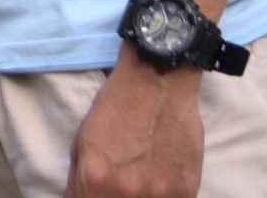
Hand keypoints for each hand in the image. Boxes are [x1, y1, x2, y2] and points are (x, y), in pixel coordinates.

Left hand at [68, 57, 201, 197]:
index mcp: (95, 179)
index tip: (94, 194)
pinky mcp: (186, 191)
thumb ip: (80, 183)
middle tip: (115, 187)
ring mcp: (160, 194)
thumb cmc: (116, 107)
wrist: (158, 81)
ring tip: (140, 180)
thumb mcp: (82, 143)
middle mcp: (128, 192)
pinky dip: (162, 197)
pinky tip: (158, 181)